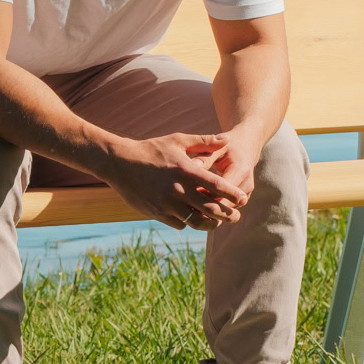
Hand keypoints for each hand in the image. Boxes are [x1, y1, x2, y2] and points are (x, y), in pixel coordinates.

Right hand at [103, 133, 247, 231]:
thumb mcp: (178, 140)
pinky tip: (194, 219)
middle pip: (211, 208)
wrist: (120, 162)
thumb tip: (226, 139)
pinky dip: (189, 222)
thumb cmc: (152, 149)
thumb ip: (204, 141)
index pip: (217, 186)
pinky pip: (179, 223)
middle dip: (227, 215)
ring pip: (196, 221)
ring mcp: (167, 203)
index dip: (233, 195)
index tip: (243, 199)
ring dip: (210, 224)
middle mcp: (179, 189)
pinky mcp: (157, 213)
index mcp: (187, 171)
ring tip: (218, 223)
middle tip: (236, 216)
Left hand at [184, 127, 260, 203]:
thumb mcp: (216, 149)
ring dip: (208, 210)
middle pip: (224, 203)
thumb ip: (204, 157)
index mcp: (241, 170)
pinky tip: (195, 210)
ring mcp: (244, 195)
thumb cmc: (226, 147)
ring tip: (188, 210)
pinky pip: (224, 210)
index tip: (186, 194)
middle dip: (205, 206)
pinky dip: (211, 210)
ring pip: (224, 210)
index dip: (205, 192)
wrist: (245, 149)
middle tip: (185, 206)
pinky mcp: (240, 201)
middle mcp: (246, 185)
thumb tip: (190, 167)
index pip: (222, 188)